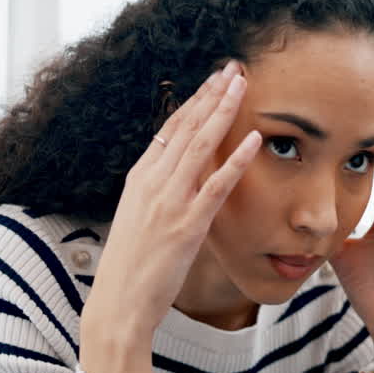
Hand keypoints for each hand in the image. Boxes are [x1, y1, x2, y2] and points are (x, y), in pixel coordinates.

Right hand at [81, 62, 259, 354]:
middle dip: (211, 93)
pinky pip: (217, 186)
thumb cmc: (131, 268)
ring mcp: (169, 202)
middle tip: (234, 67)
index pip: (170, 127)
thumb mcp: (139, 219)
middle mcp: (152, 182)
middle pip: (186, 126)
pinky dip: (236, 160)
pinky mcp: (186, 226)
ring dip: (223, 111)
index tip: (214, 79)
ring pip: (200, 145)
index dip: (195, 100)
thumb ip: (158, 194)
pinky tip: (256, 139)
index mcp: (139, 178)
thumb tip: (177, 178)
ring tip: (242, 85)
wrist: (117, 305)